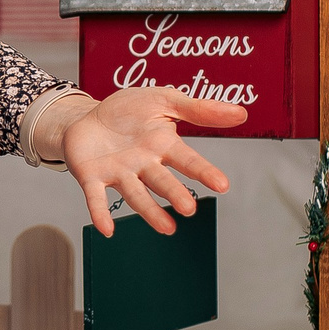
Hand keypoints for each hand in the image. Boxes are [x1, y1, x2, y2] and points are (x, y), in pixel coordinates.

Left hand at [53, 86, 243, 236]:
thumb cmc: (128, 111)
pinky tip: (107, 229)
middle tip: (187, 208)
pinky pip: (96, 198)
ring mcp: (119, 173)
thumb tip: (241, 113)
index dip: (204, 171)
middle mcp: (144, 164)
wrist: (86, 115)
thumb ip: (199, 109)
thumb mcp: (164, 101)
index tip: (222, 185)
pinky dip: (101, 212)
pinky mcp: (92, 177)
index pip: (187, 160)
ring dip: (149, 211)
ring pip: (135, 194)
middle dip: (174, 193)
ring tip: (166, 228)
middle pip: (161, 181)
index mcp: (163, 145)